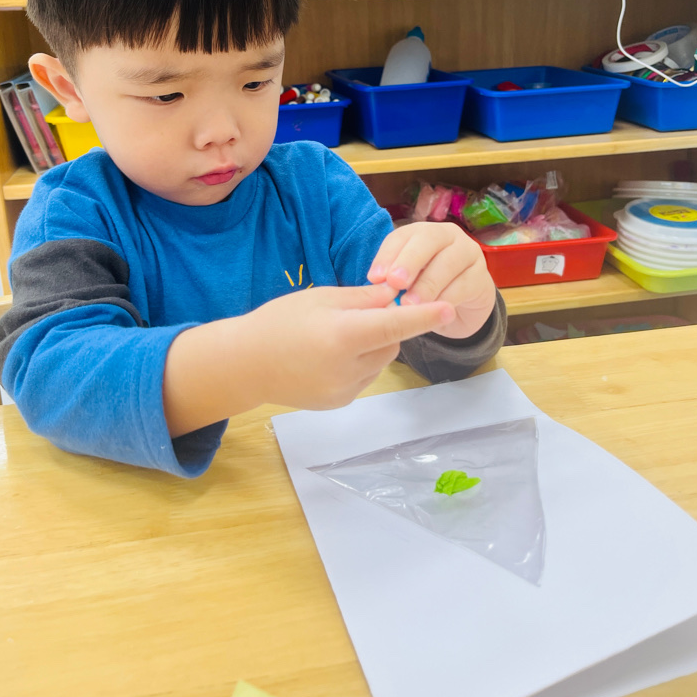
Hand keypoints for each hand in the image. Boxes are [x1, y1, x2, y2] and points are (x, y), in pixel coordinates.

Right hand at [246, 283, 454, 409]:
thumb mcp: (320, 298)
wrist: (245, 364)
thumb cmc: (279, 322)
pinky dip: (359, 363)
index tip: (450, 309)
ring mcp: (345, 390)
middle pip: (390, 342)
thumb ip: (363, 298)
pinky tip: (328, 357)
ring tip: (334, 337)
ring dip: (372, 346)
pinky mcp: (341, 402)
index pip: (393, 325)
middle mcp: (347, 368)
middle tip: (352, 315)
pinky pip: (365, 376)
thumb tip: (396, 295)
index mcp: (341, 336)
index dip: (424, 317)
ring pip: (380, 360)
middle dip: (384, 326)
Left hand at [367, 223, 496, 340]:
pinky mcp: (481, 276)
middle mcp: (447, 235)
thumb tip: (376, 287)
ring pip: (448, 262)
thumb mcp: (407, 283)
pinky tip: (432, 312)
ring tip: (410, 304)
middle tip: (395, 282)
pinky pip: (464, 285)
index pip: (402, 236)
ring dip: (427, 284)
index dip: (387, 255)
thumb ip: (393, 281)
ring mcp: (468, 253)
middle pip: (428, 240)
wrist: (461, 309)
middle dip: (409, 261)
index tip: (374, 278)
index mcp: (421, 233)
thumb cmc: (427, 290)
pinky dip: (446, 299)